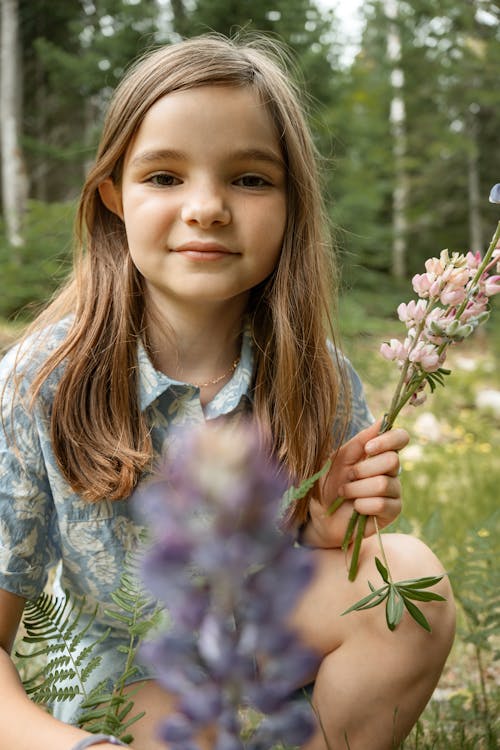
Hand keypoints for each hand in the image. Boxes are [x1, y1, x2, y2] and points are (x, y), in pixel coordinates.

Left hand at [301, 418, 408, 548]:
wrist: (321, 515)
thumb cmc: (328, 484)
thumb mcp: (338, 458)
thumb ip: (359, 441)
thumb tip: (380, 421)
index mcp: (379, 453)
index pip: (400, 438)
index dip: (388, 440)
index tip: (368, 448)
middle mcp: (391, 471)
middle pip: (392, 460)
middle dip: (362, 470)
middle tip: (348, 478)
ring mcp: (394, 491)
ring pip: (383, 484)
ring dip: (357, 489)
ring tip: (345, 494)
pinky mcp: (393, 511)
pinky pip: (382, 504)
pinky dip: (362, 505)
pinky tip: (356, 508)